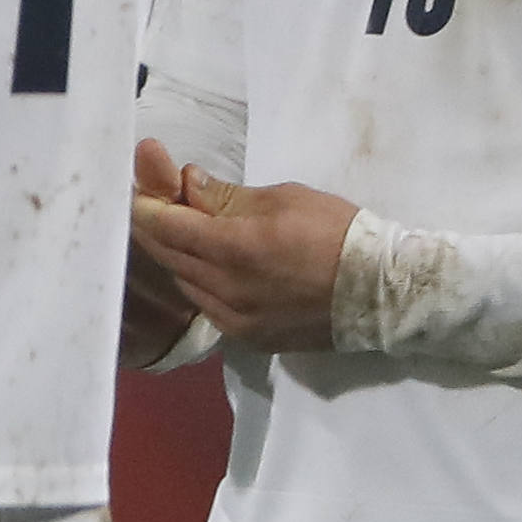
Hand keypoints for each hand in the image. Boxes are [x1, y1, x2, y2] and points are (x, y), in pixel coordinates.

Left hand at [123, 151, 358, 352]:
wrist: (383, 291)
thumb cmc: (337, 232)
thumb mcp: (283, 199)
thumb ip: (225, 196)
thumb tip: (186, 183)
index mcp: (233, 249)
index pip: (166, 227)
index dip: (146, 205)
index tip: (138, 189)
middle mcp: (225, 290)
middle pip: (168, 255)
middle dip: (156, 228)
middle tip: (152, 204)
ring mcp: (234, 320)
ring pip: (185, 283)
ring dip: (177, 257)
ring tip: (181, 232)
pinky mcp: (247, 339)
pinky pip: (207, 306)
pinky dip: (199, 283)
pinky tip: (206, 266)